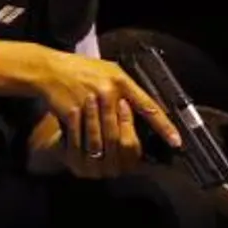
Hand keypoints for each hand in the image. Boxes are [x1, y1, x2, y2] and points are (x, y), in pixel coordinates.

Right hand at [3, 44, 181, 173]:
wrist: (50, 70)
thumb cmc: (82, 70)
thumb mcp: (109, 71)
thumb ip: (127, 88)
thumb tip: (144, 107)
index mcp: (121, 80)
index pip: (148, 106)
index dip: (163, 126)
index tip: (176, 141)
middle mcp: (108, 90)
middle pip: (124, 129)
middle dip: (124, 145)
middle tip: (129, 158)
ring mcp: (90, 101)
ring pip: (104, 137)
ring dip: (104, 150)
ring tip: (105, 157)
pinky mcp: (72, 111)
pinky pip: (83, 137)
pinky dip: (85, 147)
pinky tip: (86, 151)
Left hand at [28, 105, 145, 179]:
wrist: (70, 143)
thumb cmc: (102, 128)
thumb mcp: (120, 125)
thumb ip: (134, 121)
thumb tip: (156, 109)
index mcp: (130, 162)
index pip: (131, 145)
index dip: (127, 123)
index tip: (123, 102)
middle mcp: (114, 170)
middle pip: (114, 143)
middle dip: (109, 116)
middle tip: (105, 95)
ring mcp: (94, 171)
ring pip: (95, 143)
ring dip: (93, 118)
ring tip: (90, 98)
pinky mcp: (75, 166)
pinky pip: (75, 145)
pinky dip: (75, 126)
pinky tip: (74, 109)